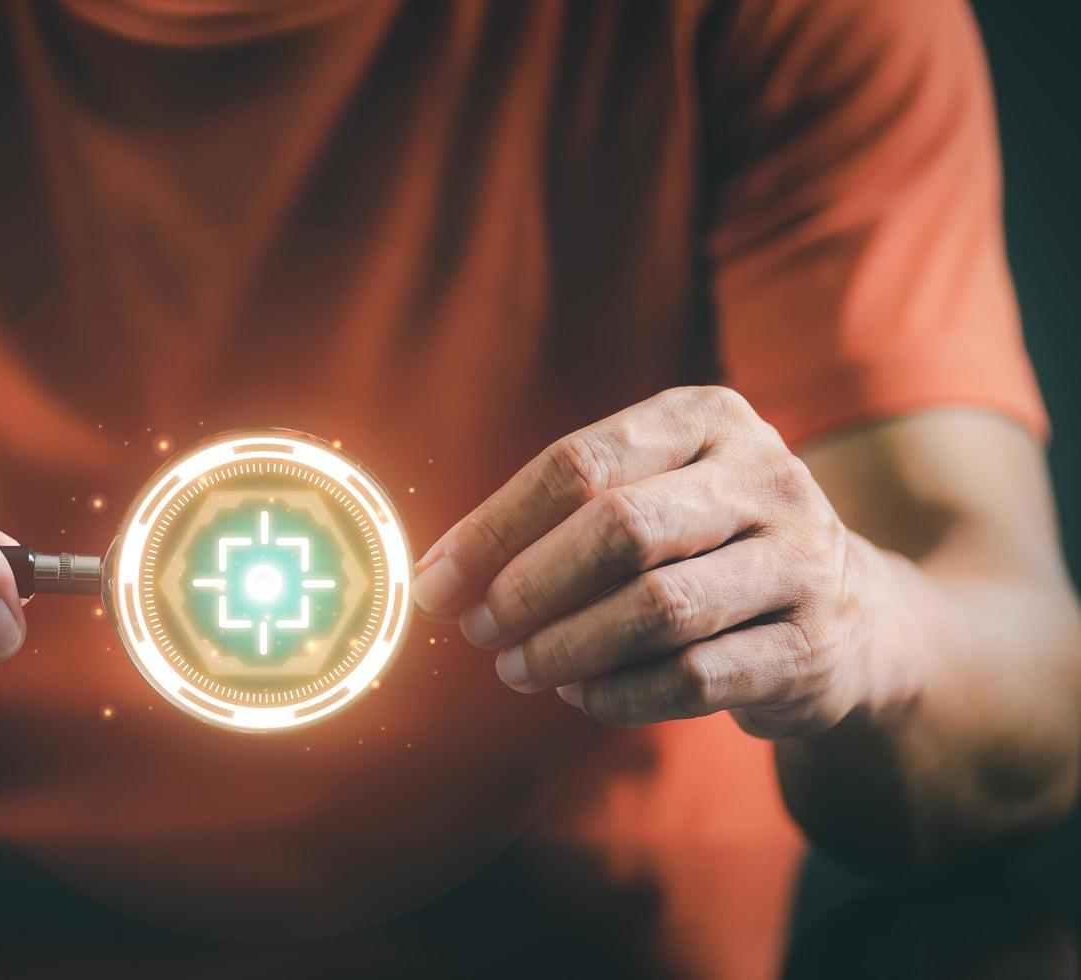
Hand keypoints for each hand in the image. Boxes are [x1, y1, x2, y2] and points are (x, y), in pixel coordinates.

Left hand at [414, 386, 870, 737]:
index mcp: (707, 418)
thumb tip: (437, 577)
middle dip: (529, 587)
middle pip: (618, 529)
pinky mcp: (813, 646)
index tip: (435, 583)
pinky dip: (619, 694)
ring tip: (518, 669)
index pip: (578, 464)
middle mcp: (765, 476)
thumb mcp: (648, 496)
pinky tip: (580, 695)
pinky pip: (693, 676)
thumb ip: (553, 520)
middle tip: (479, 628)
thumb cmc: (706, 546)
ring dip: (566, 647)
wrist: (854, 613)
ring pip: (657, 607)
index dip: (495, 528)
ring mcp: (800, 560)